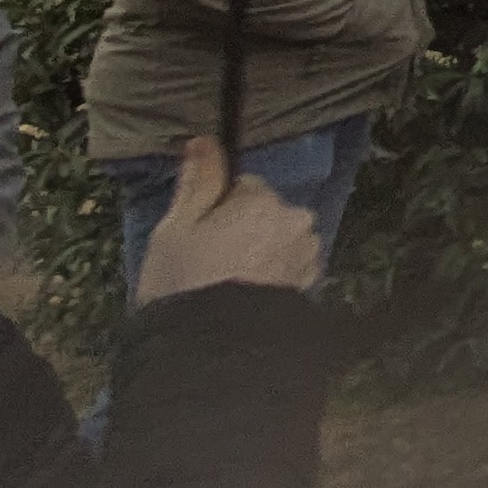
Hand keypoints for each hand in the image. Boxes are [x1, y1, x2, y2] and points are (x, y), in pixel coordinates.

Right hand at [136, 137, 321, 300]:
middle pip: (267, 212)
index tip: (200, 234)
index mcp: (266, 203)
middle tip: (210, 261)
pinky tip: (246, 294)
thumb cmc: (184, 283)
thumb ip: (199, 181)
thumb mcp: (177, 227)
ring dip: (261, 252)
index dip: (219, 207)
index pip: (246, 186)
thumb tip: (205, 140)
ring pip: (280, 238)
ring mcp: (308, 256)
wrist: (210, 347)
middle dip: (244, 229)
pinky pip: (289, 266)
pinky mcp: (310, 286)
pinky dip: (272, 274)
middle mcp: (297, 223)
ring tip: (227, 281)